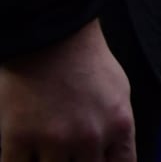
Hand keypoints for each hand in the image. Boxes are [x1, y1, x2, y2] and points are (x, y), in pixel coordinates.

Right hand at [0, 19, 134, 160]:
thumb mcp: (118, 92)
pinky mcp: (18, 140)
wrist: (51, 35)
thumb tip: (112, 154)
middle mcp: (89, 138)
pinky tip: (23, 154)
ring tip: (46, 148)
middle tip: (68, 154)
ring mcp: (53, 141)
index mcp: (118, 125)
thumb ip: (116, 128)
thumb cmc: (87, 60)